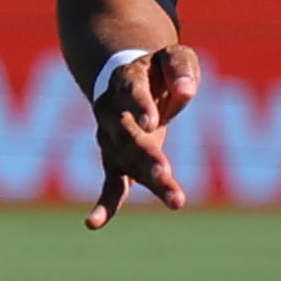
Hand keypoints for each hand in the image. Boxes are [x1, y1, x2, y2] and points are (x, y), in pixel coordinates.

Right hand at [86, 44, 203, 228]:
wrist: (126, 79)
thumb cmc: (157, 68)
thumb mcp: (173, 56)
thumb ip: (179, 68)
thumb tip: (187, 90)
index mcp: (125, 81)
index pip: (131, 94)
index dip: (140, 107)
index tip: (152, 122)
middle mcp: (111, 113)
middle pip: (128, 136)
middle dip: (146, 155)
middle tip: (164, 172)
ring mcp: (110, 139)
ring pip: (127, 163)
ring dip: (149, 182)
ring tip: (176, 200)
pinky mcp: (115, 161)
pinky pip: (109, 184)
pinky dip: (104, 204)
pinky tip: (93, 224)